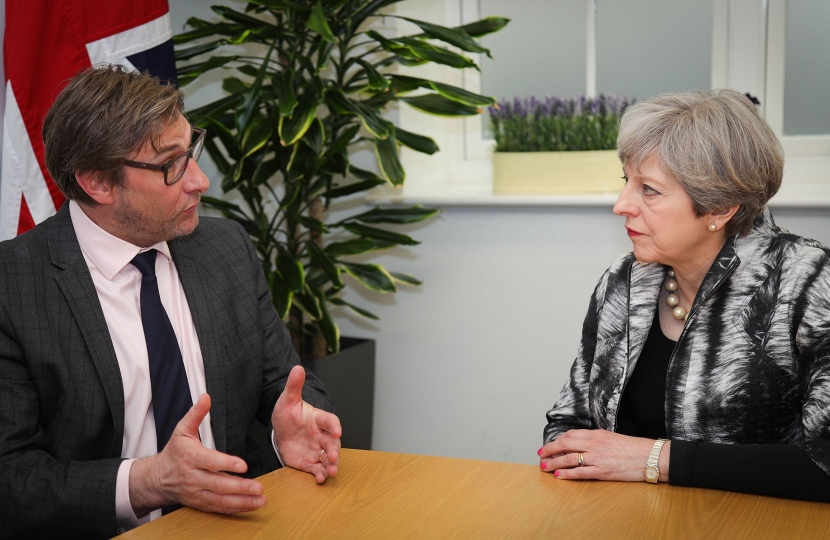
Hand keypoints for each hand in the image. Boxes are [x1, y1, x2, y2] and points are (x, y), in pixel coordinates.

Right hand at [129, 394, 266, 516]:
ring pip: (221, 500)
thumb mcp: (181, 430)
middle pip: (218, 484)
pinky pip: (219, 508)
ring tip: (260, 499)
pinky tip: (251, 504)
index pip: (210, 462)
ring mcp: (197, 492)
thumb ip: (196, 414)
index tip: (243, 466)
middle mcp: (194, 477)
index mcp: (191, 458)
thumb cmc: (174, 453)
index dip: (227, 464)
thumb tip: (206, 397)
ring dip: (242, 501)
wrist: (157, 479)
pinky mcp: (201, 503)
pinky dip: (236, 508)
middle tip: (258, 487)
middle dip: (240, 487)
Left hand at [272, 365, 341, 482]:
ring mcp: (316, 449)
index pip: (330, 420)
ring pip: (328, 458)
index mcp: (318, 418)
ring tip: (331, 471)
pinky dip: (320, 474)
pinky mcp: (309, 462)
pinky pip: (317, 469)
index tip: (337, 430)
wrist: (281, 430)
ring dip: (331, 464)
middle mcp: (321, 435)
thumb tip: (297, 368)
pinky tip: (319, 479)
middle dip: (334, 450)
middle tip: (333, 457)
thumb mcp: (288, 399)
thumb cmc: (288, 413)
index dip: (334, 425)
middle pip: (332, 442)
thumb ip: (293, 386)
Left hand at [538, 429, 670, 481]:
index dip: (557, 440)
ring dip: (554, 462)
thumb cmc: (634, 448)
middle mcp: (594, 444)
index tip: (549, 446)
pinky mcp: (603, 471)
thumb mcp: (612, 438)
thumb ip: (596, 440)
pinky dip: (567, 474)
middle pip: (565, 444)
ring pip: (569, 459)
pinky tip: (559, 475)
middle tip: (540, 455)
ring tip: (544, 467)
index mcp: (597, 434)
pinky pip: (580, 472)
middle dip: (550, 450)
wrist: (651, 456)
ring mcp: (598, 458)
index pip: (571, 435)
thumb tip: (581, 444)